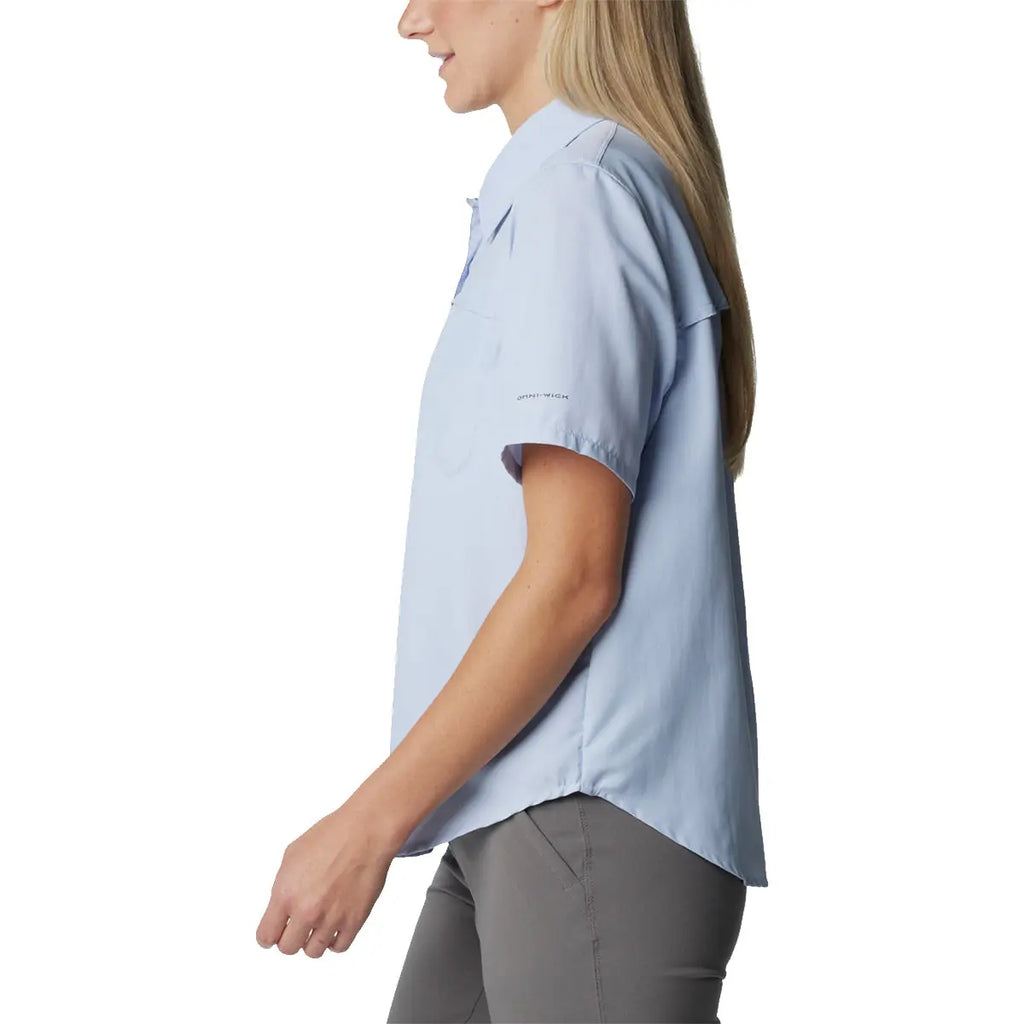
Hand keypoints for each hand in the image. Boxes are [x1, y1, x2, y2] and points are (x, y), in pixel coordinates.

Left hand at [255, 798, 400, 956]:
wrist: (366, 831)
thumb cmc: (332, 835)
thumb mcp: (292, 854)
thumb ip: (282, 886)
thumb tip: (280, 905)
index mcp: (285, 894)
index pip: (266, 936)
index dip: (269, 935)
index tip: (274, 932)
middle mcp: (306, 911)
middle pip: (288, 948)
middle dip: (290, 937)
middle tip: (297, 926)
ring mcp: (331, 918)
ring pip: (313, 951)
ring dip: (313, 939)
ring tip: (318, 924)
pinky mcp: (354, 921)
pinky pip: (339, 947)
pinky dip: (335, 940)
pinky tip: (335, 925)